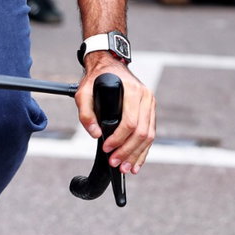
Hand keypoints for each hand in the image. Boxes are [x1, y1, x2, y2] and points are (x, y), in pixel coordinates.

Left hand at [77, 52, 155, 174]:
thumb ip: (86, 113)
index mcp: (133, 91)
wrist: (110, 65)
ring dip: (137, 155)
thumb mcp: (83, 92)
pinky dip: (143, 150)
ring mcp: (150, 104)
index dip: (119, 140)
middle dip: (128, 151)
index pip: (130, 122)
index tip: (107, 149)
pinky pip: (150, 134)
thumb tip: (96, 133)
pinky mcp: (150, 111)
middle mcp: (146, 97)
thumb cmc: (97, 78)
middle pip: (142, 132)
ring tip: (126, 169)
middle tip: (116, 164)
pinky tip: (136, 162)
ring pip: (149, 136)